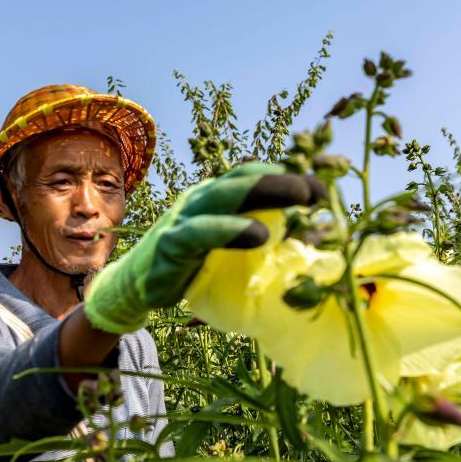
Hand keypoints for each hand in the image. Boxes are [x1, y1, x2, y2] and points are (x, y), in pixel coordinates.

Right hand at [83, 162, 324, 333]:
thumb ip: (256, 235)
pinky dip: (231, 229)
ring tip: (301, 199)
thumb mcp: (227, 246)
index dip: (289, 177)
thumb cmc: (191, 266)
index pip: (255, 175)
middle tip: (317, 190)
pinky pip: (201, 231)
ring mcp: (185, 217)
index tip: (323, 191)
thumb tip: (307, 238)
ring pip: (225, 195)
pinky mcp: (172, 243)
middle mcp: (201, 198)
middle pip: (245, 178)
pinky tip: (259, 235)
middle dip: (284, 179)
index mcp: (217, 195)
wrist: (137, 286)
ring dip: (265, 192)